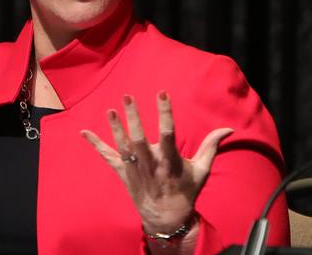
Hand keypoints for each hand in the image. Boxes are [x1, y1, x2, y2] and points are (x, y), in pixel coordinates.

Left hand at [80, 91, 232, 233]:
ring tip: (109, 110)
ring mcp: (135, 170)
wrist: (166, 218)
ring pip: (122, 147)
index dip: (165, 113)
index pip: (168, 133)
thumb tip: (228, 128)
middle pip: (139, 139)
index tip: (162, 93)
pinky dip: (95, 145)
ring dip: (115, 128)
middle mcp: (151, 165)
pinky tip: (83, 132)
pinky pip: (107, 158)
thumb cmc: (186, 191)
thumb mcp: (201, 170)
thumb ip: (211, 146)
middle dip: (133, 118)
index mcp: (170, 161)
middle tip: (127, 96)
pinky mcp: (123, 174)